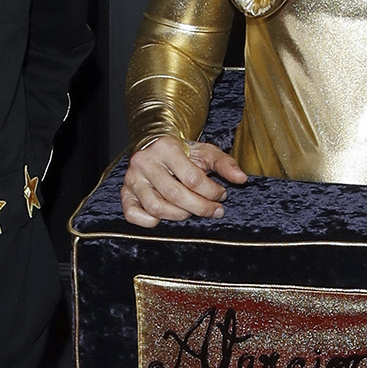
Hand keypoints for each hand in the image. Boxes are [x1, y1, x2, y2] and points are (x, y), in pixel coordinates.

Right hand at [121, 136, 248, 226]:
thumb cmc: (182, 152)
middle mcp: (145, 162)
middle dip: (200, 207)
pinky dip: (150, 222)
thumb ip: (224, 163)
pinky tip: (167, 217)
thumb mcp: (205, 151)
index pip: (192, 178)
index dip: (211, 192)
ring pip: (156, 207)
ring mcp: (132, 179)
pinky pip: (133, 214)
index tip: (222, 195)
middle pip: (175, 195)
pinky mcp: (124, 193)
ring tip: (192, 211)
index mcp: (166, 147)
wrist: (155, 145)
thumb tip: (241, 178)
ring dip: (179, 215)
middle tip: (215, 210)